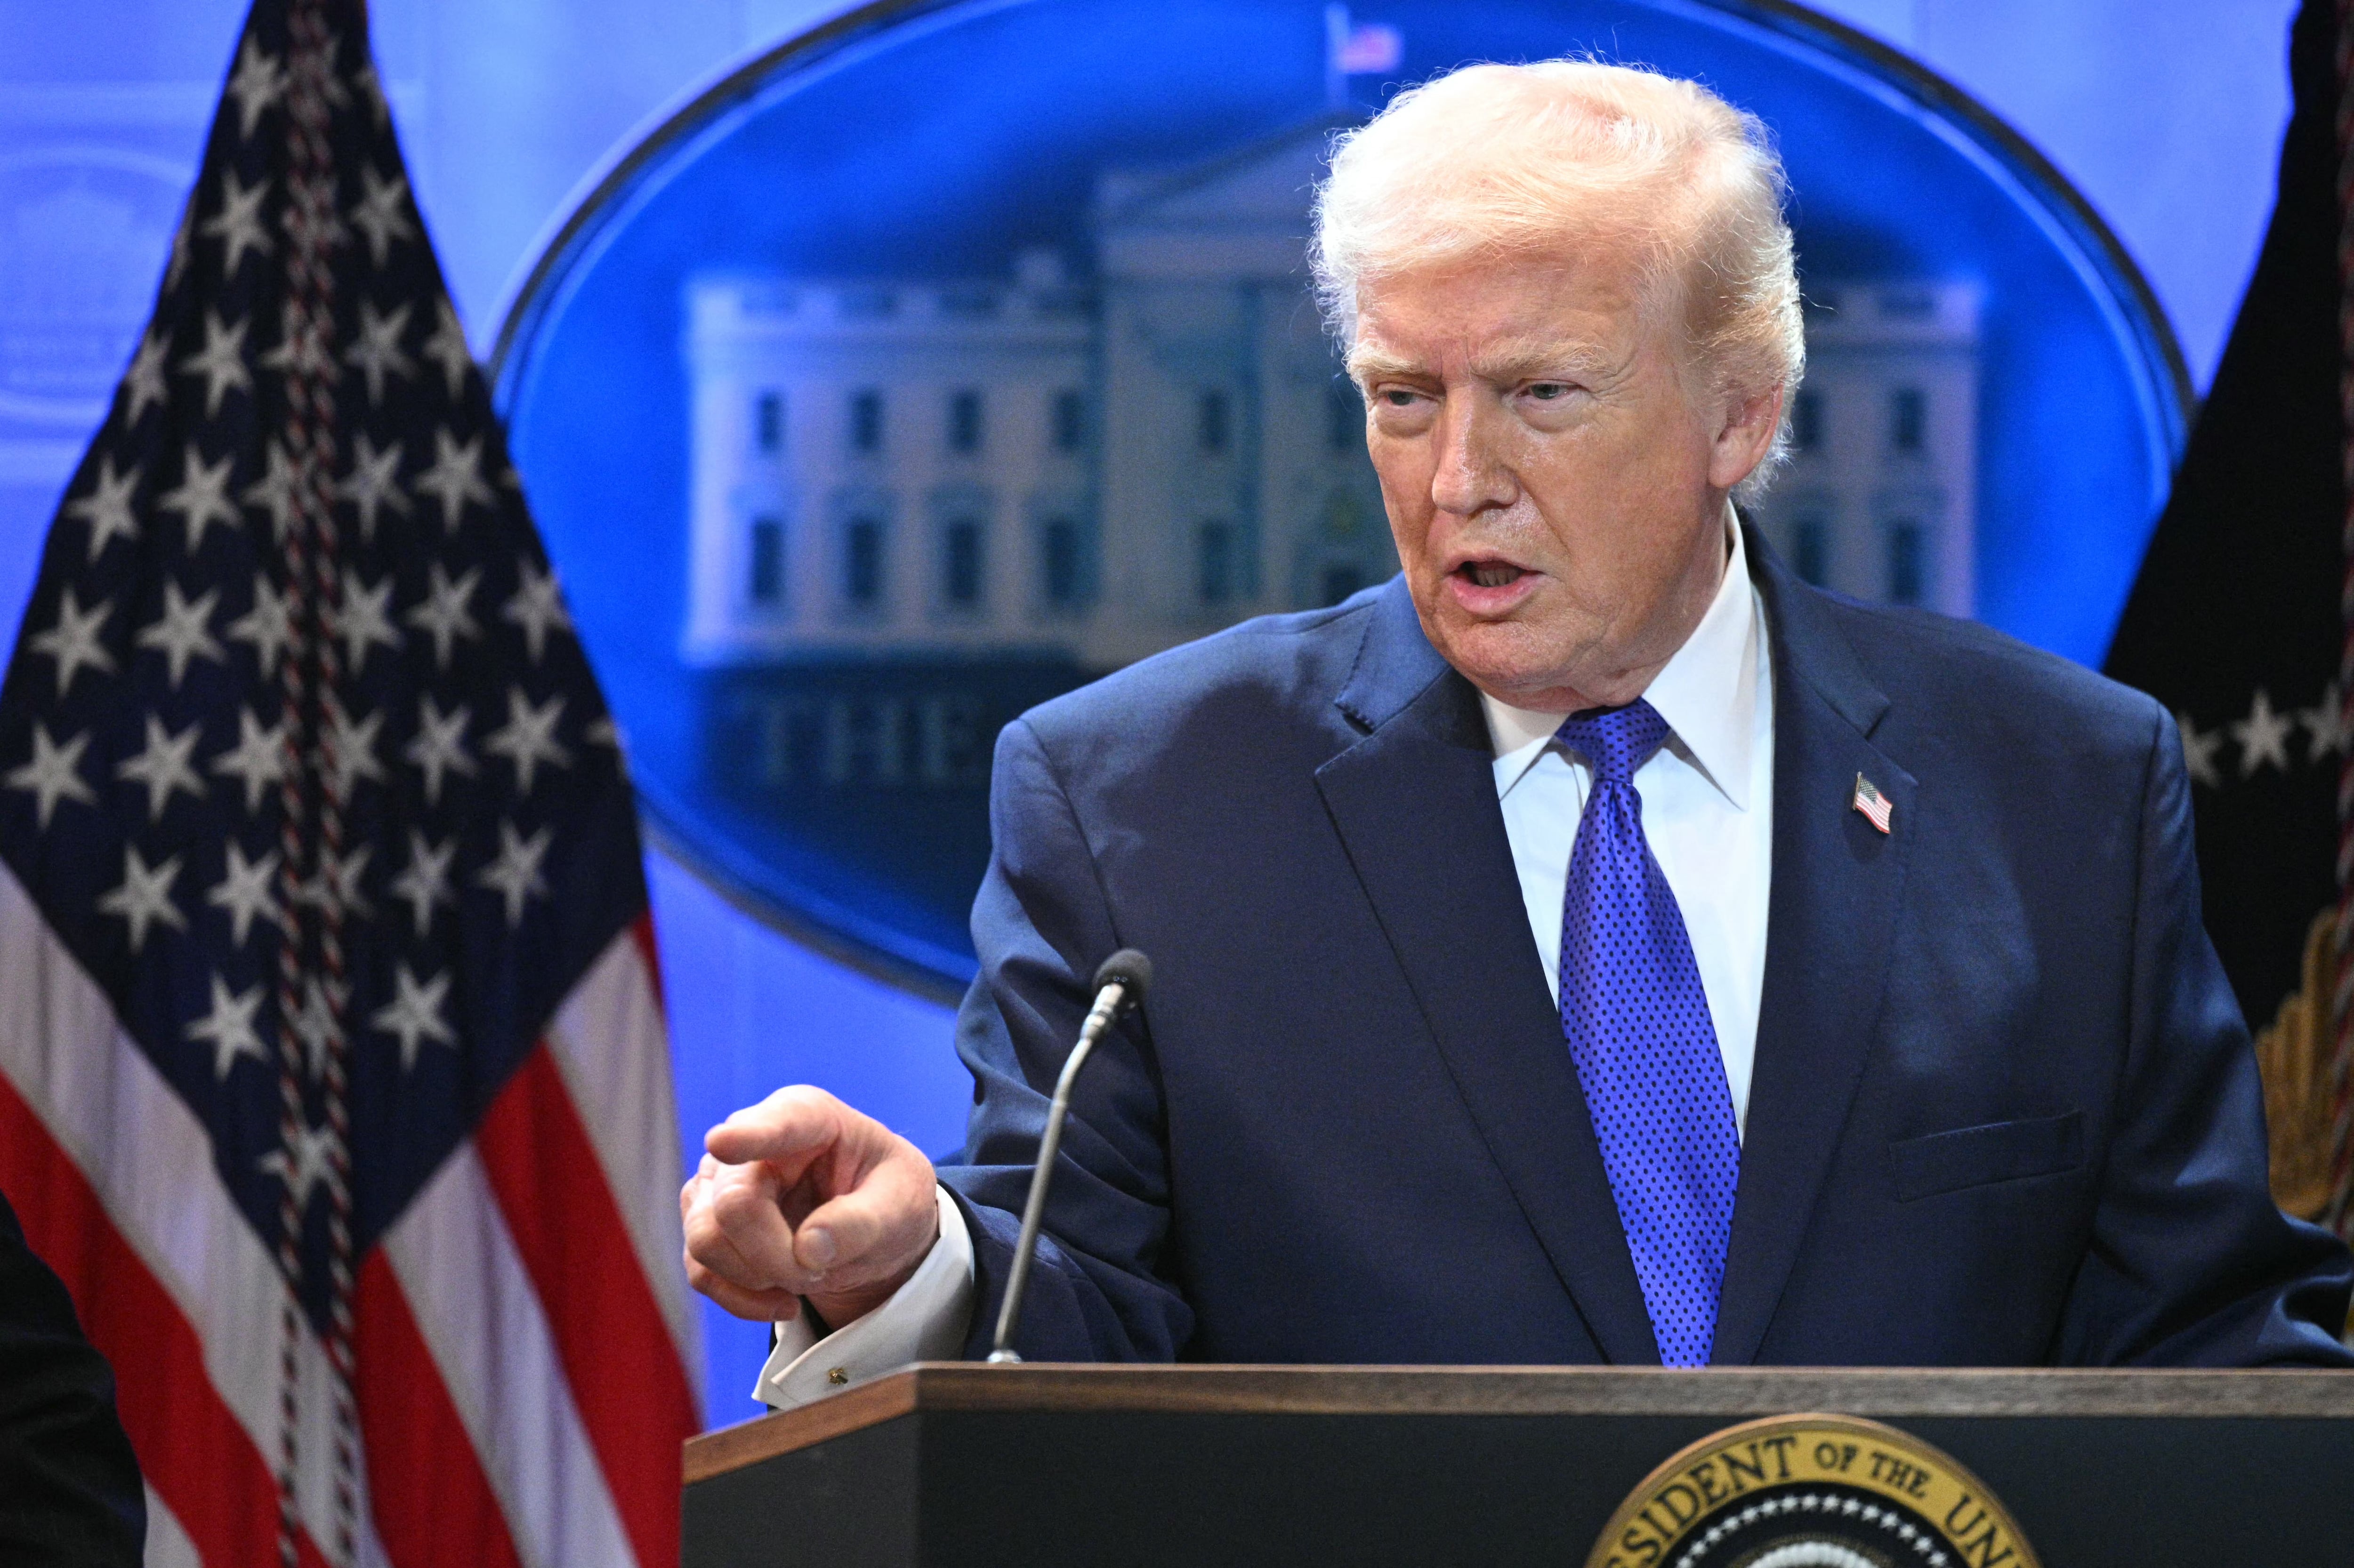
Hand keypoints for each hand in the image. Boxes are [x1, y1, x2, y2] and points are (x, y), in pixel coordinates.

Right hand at [680, 1086, 941, 1327]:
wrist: (874, 1229)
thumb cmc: (889, 1199)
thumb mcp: (902, 1208)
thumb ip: (862, 1224)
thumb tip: (807, 1250)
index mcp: (810, 1117)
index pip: (778, 1124)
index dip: (749, 1135)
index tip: (723, 1143)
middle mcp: (752, 1138)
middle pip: (733, 1203)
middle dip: (775, 1256)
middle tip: (819, 1273)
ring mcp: (719, 1182)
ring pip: (706, 1239)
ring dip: (757, 1278)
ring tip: (808, 1279)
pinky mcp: (706, 1224)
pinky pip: (700, 1271)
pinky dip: (741, 1299)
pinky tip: (784, 1300)